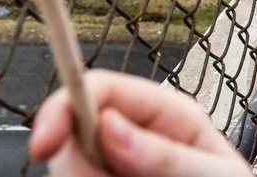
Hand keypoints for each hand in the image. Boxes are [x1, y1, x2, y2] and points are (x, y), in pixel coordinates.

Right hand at [29, 70, 250, 176]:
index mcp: (162, 114)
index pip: (99, 89)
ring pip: (67, 167)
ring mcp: (112, 165)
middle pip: (70, 132)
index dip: (63, 107)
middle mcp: (130, 136)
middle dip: (73, 162)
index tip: (43, 145)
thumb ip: (164, 154)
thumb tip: (108, 126)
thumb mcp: (213, 175)